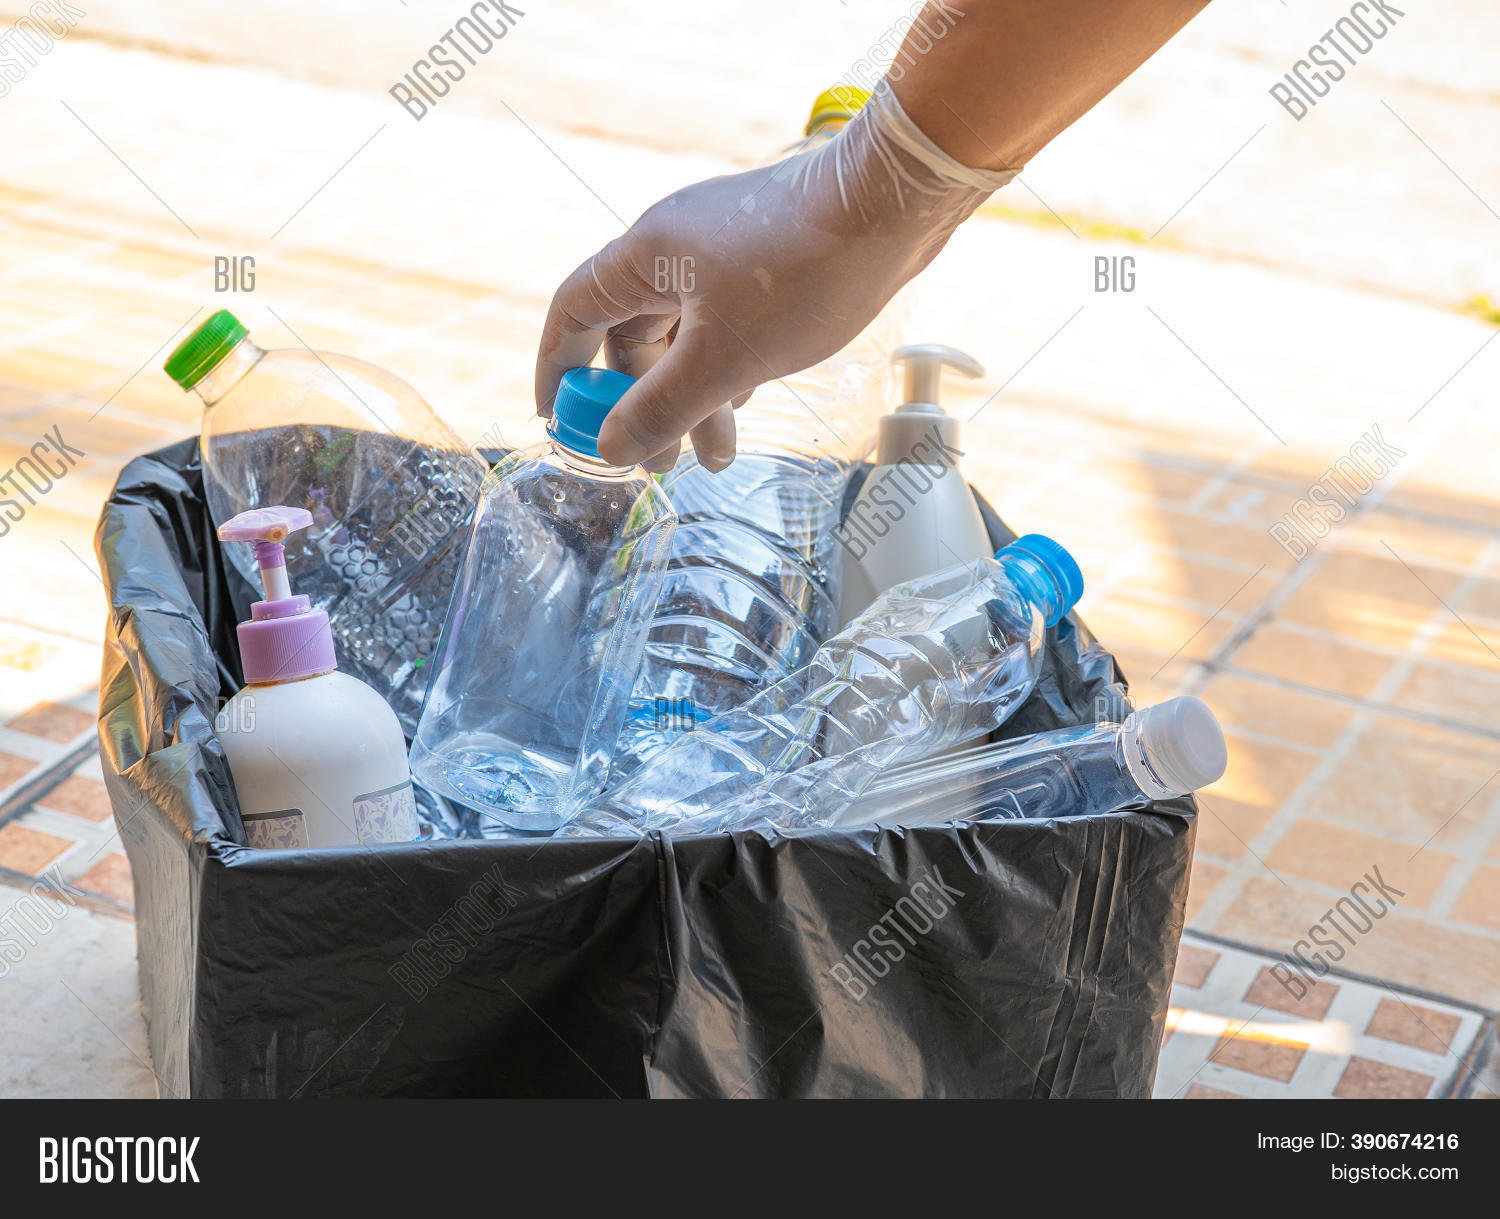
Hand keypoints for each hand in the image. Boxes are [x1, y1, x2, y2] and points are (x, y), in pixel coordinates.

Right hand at [535, 82, 1013, 471]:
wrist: (892, 204)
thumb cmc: (803, 273)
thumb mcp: (724, 360)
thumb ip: (662, 408)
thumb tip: (609, 447)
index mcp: (646, 256)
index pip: (573, 313)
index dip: (560, 370)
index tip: (560, 422)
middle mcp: (673, 246)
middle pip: (633, 334)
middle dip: (644, 404)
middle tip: (662, 463)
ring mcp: (719, 249)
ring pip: (685, 335)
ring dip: (693, 397)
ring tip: (716, 454)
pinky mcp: (761, 257)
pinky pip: (722, 321)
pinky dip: (725, 367)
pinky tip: (745, 404)